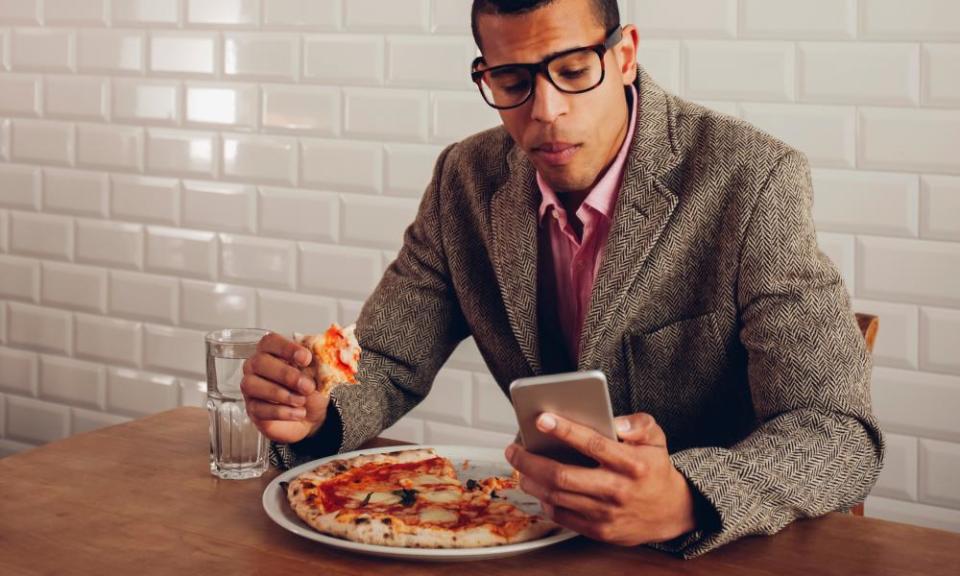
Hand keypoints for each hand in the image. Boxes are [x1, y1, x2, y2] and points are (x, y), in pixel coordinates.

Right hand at [240, 332, 327, 443]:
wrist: (313, 416)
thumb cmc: (311, 389)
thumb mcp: (320, 373)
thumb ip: (319, 360)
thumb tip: (324, 352)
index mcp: (273, 351)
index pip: (270, 341)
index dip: (286, 348)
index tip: (306, 358)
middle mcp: (257, 366)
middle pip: (259, 362)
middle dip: (285, 375)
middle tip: (307, 386)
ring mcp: (251, 387)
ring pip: (252, 385)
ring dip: (281, 394)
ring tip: (302, 401)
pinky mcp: (252, 409)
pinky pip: (259, 408)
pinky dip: (281, 411)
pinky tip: (298, 413)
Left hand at [505, 412, 696, 545]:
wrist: (671, 511)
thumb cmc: (654, 469)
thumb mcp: (657, 438)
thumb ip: (638, 424)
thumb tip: (615, 422)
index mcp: (631, 463)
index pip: (593, 444)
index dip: (565, 430)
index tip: (542, 419)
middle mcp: (617, 489)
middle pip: (562, 476)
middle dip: (530, 461)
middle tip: (514, 449)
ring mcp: (606, 513)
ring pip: (556, 497)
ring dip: (531, 481)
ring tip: (520, 467)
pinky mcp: (599, 531)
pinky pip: (562, 517)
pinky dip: (545, 502)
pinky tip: (539, 488)